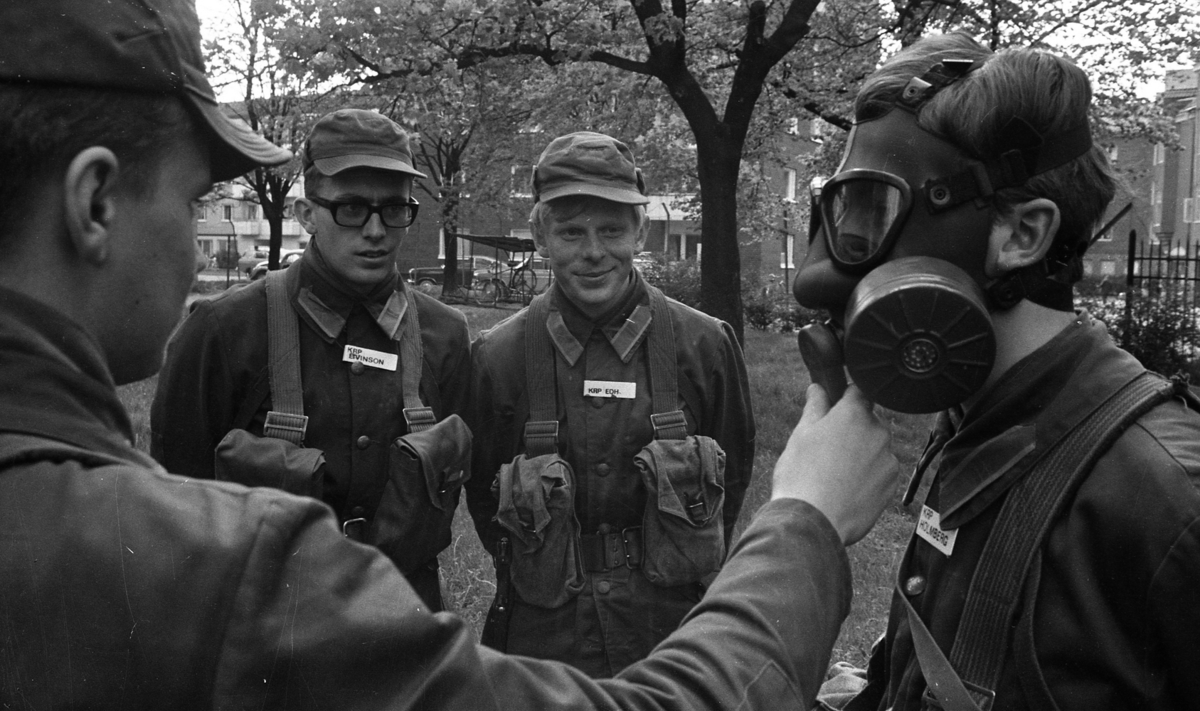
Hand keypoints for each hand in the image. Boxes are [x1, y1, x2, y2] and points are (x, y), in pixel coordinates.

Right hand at [771, 383, 898, 545]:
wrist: (814, 520)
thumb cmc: (801, 475)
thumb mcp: (801, 435)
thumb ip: (815, 407)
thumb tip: (817, 388)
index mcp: (854, 413)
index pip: (858, 392)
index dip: (845, 399)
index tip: (834, 410)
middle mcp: (878, 432)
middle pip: (868, 422)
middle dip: (853, 430)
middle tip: (828, 449)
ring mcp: (888, 459)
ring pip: (876, 448)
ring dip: (862, 454)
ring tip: (836, 474)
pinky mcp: (892, 484)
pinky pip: (881, 472)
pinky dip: (869, 477)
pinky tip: (847, 489)